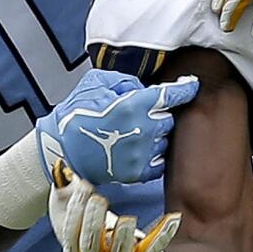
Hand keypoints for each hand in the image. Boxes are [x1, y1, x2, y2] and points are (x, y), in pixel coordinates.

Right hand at [35, 69, 197, 184]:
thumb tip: (143, 86)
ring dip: (156, 135)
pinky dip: (153, 154)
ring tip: (136, 132)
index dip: (186, 88)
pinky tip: (139, 148)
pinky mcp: (138, 173)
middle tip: (143, 113)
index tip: (192, 85)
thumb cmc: (77, 112)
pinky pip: (159, 161)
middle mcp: (144, 129)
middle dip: (160, 114)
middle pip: (170, 118)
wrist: (60, 149)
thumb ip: (126, 80)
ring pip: (165, 140)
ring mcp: (142, 153)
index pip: (172, 94)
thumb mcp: (98, 82)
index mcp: (135, 104)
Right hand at [49, 160, 180, 251]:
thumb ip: (63, 186)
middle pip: (90, 242)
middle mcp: (92, 250)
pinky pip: (152, 245)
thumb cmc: (76, 211)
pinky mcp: (137, 248)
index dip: (76, 209)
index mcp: (72, 240)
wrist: (90, 230)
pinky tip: (173, 218)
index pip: (72, 230)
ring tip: (127, 220)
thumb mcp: (64, 199)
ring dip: (124, 236)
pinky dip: (163, 233)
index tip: (83, 187)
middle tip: (98, 200)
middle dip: (93, 222)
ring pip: (120, 249)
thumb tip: (63, 168)